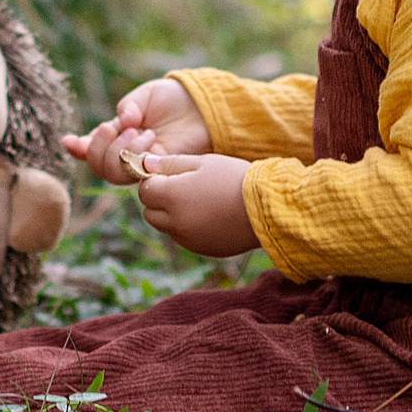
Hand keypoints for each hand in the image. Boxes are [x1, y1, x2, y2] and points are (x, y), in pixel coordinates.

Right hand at [63, 78, 212, 185]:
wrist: (200, 104)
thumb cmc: (172, 99)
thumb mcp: (143, 97)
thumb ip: (128, 108)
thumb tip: (121, 122)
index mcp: (117, 135)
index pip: (91, 149)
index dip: (78, 149)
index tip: (68, 141)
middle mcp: (126, 153)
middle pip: (99, 167)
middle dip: (99, 148)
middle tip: (113, 127)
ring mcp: (142, 164)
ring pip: (114, 175)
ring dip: (119, 152)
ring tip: (139, 131)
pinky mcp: (160, 169)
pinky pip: (138, 173)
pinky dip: (137, 154)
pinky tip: (149, 136)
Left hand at [132, 153, 258, 257]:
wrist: (267, 208)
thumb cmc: (234, 178)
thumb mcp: (202, 162)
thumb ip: (170, 164)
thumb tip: (144, 164)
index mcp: (172, 197)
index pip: (144, 190)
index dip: (153, 180)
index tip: (169, 174)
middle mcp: (175, 223)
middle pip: (150, 212)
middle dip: (159, 199)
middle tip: (182, 186)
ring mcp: (188, 239)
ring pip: (165, 227)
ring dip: (171, 215)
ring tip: (198, 200)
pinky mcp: (201, 249)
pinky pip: (183, 237)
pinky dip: (187, 227)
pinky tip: (209, 214)